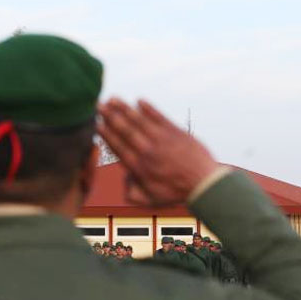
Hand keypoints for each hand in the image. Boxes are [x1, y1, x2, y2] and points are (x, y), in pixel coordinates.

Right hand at [98, 98, 221, 205]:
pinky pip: (160, 117)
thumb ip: (132, 193)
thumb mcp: (150, 200)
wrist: (203, 183)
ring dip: (125, 109)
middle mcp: (148, 151)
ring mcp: (162, 140)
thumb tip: (124, 179)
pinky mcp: (175, 132)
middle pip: (125, 131)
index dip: (106, 134)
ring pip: (140, 121)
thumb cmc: (176, 192)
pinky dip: (149, 109)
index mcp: (139, 168)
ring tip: (113, 99)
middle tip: (98, 105)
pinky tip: (140, 100)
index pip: (118, 147)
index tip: (96, 123)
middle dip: (110, 117)